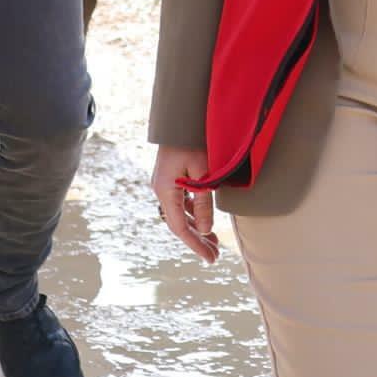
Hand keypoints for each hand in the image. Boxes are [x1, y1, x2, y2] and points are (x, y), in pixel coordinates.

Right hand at [151, 146, 217, 260]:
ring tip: (213, 241)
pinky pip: (180, 203)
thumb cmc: (194, 141)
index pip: (179, 227)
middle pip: (178, 223)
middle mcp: (161, 190)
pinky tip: (204, 221)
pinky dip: (193, 214)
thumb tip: (206, 230)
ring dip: (196, 228)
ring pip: (179, 214)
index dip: (195, 245)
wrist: (182, 117)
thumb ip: (204, 202)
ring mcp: (164, 184)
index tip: (210, 258)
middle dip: (197, 240)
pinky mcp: (170, 178)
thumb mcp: (203, 173)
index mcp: (165, 190)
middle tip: (215, 255)